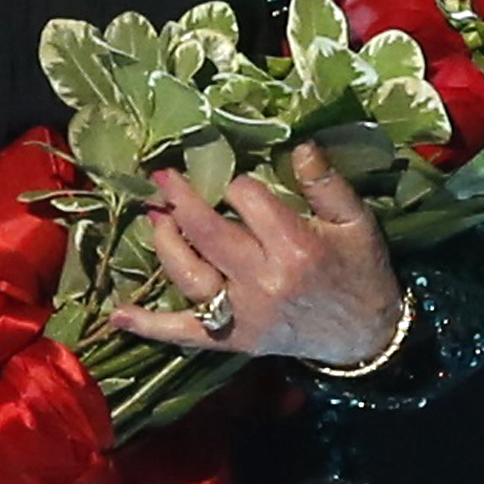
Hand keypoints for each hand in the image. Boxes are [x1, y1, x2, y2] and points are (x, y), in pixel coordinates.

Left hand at [108, 140, 403, 364]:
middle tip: (162, 176)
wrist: (365, 336)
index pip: (247, 198)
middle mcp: (263, 281)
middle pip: (207, 231)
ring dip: (163, 243)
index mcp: (296, 247)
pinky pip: (185, 335)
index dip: (237, 183)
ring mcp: (243, 314)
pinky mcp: (232, 339)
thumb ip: (326, 183)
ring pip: (188, 275)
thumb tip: (297, 144)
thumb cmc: (360, 271)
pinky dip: (150, 327)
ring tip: (154, 216)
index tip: (237, 181)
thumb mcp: (357, 221)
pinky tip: (117, 315)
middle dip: (180, 198)